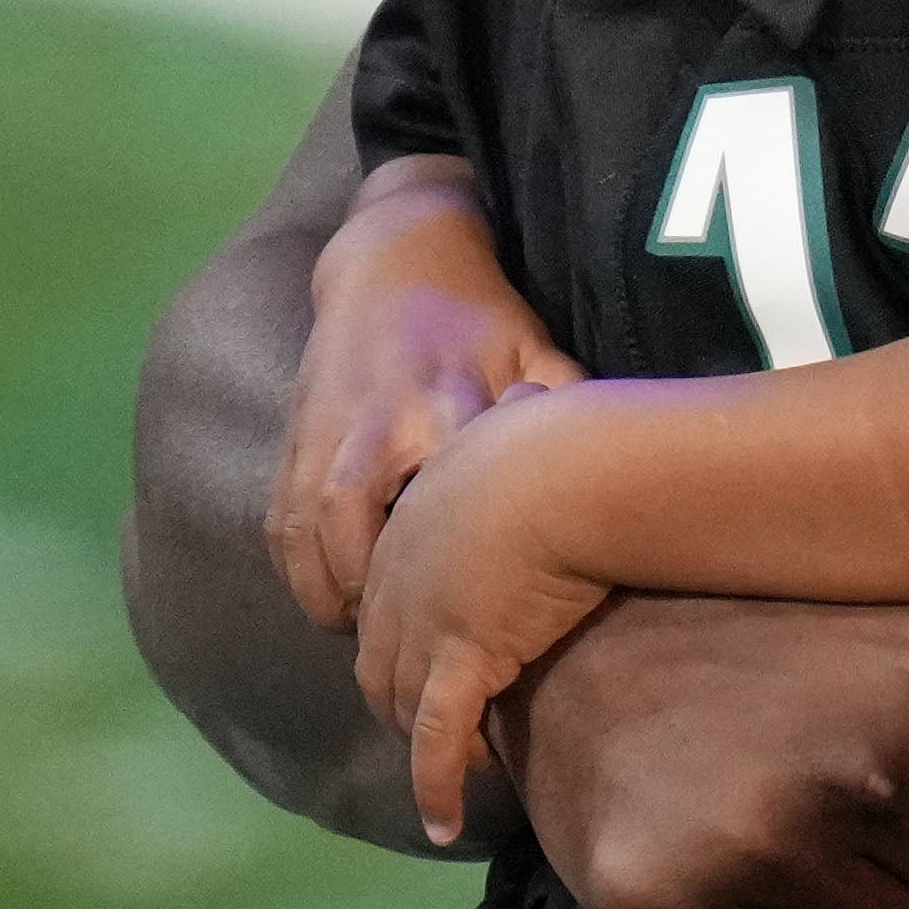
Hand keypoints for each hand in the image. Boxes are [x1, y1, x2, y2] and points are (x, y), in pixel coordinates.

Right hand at [271, 167, 585, 631]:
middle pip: (357, 546)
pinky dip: (301, 576)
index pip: (442, 522)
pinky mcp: (292, 443)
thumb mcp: (536, 352)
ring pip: (310, 546)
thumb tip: (626, 469)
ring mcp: (322, 439)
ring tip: (374, 638)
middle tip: (417, 648)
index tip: (481, 626)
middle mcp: (372, 432)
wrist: (395, 260)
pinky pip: (281, 529)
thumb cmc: (481, 318)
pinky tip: (336, 604)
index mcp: (441, 414)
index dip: (457, 585)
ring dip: (336, 600)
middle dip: (381, 608)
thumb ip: (565, 411)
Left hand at [354, 388, 616, 846]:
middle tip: (439, 731)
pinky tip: (445, 820)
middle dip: (402, 701)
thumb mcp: (523, 431)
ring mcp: (424, 621)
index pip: (390, 599)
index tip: (435, 662)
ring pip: (403, 703)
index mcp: (414, 521)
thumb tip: (540, 405)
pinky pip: (438, 740)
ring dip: (424, 744)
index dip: (407, 639)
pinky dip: (437, 785)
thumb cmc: (571, 439)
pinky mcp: (459, 659)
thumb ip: (518, 432)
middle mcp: (401, 577)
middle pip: (381, 660)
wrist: (577, 464)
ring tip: (458, 772)